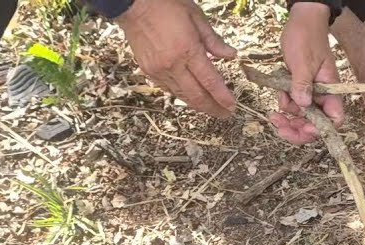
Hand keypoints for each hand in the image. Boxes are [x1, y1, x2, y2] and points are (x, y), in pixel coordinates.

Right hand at [116, 0, 238, 117]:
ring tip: (211, 108)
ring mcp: (159, 70)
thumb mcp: (195, 16)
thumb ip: (213, 40)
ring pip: (182, 95)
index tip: (231, 106)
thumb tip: (231, 56)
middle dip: (213, 108)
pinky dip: (182, 94)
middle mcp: (172, 64)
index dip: (222, 97)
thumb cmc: (165, 5)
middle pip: (196, 95)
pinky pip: (169, 89)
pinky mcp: (149, 71)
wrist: (133, 4)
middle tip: (224, 114)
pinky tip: (191, 95)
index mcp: (187, 49)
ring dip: (198, 104)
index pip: (209, 81)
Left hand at [269, 2, 342, 144]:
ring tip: (274, 111)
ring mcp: (311, 92)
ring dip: (287, 116)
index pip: (334, 119)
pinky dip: (284, 103)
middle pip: (315, 123)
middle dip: (297, 128)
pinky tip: (277, 94)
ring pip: (301, 116)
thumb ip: (302, 85)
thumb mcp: (302, 62)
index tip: (303, 127)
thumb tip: (302, 106)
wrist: (301, 19)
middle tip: (279, 127)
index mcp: (330, 90)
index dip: (320, 129)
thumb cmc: (306, 37)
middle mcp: (322, 95)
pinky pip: (292, 103)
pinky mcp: (300, 87)